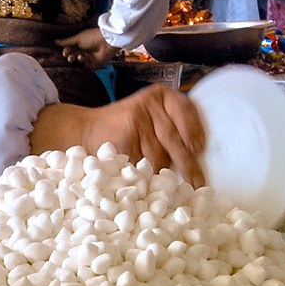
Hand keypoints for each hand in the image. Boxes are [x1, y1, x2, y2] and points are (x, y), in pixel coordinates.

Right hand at [30, 85, 206, 186]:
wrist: (85, 130)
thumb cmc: (125, 127)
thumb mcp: (151, 116)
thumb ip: (172, 126)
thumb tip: (199, 155)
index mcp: (161, 95)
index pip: (186, 110)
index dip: (195, 131)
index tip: (200, 149)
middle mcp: (150, 104)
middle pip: (175, 138)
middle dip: (188, 164)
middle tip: (198, 183)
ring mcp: (137, 120)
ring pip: (160, 155)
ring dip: (166, 174)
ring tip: (173, 190)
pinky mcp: (126, 137)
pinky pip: (144, 164)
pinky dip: (149, 177)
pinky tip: (151, 186)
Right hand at [57, 27, 117, 69]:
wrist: (106, 41)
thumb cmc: (92, 37)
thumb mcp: (78, 38)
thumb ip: (67, 42)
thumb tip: (55, 41)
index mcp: (80, 44)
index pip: (70, 49)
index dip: (67, 51)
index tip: (65, 52)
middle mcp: (84, 51)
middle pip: (73, 56)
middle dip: (70, 56)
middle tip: (69, 56)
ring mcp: (89, 58)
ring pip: (78, 62)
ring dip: (76, 59)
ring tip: (77, 56)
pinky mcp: (94, 64)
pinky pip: (86, 67)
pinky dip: (83, 64)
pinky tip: (82, 59)